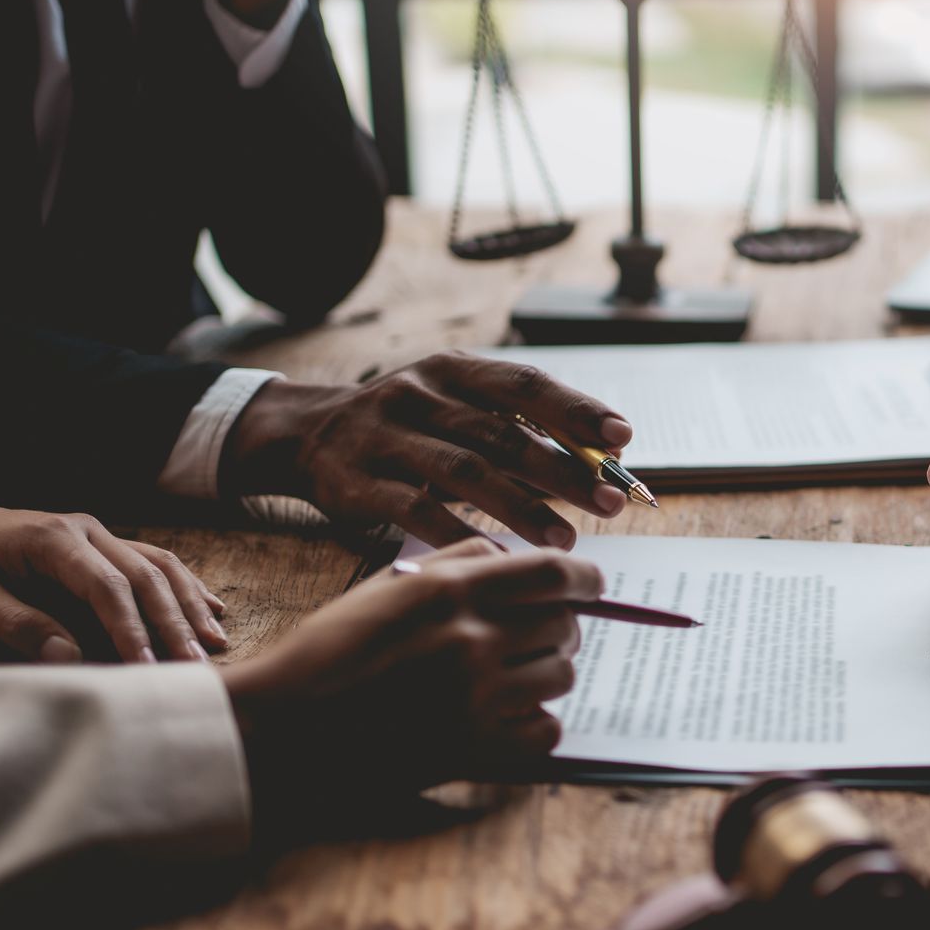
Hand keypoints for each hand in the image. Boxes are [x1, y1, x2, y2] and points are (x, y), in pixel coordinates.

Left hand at [0, 503, 226, 663]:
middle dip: (174, 622)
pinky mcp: (102, 543)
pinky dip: (185, 586)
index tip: (147, 668)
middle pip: (146, 575)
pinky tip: (212, 608)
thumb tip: (69, 657)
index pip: (107, 587)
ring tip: (215, 642)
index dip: (131, 629)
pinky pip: (155, 561)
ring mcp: (98, 533)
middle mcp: (85, 530)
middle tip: (195, 665)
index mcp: (52, 539)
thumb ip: (14, 624)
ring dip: (189, 604)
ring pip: (159, 565)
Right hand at [223, 539, 600, 800]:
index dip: (586, 580)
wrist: (282, 730)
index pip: (552, 573)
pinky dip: (534, 726)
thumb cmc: (329, 654)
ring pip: (560, 676)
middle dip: (562, 628)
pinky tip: (504, 721)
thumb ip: (457, 563)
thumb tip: (517, 559)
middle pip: (565, 625)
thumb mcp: (388, 588)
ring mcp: (476, 699)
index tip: (593, 587)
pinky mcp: (474, 752)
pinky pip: (545, 732)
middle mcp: (470, 639)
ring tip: (510, 679)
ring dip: (545, 675)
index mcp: (449, 591)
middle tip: (536, 638)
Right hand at [225, 352, 634, 548]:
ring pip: (464, 472)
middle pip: (502, 434)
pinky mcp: (359, 483)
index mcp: (454, 371)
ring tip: (565, 540)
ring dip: (521, 507)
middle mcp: (419, 395)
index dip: (575, 409)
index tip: (621, 437)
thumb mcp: (456, 409)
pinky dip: (458, 534)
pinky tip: (496, 558)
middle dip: (562, 470)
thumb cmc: (408, 428)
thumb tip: (603, 461)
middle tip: (609, 502)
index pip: (524, 384)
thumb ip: (518, 429)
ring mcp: (385, 438)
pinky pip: (416, 510)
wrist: (307, 437)